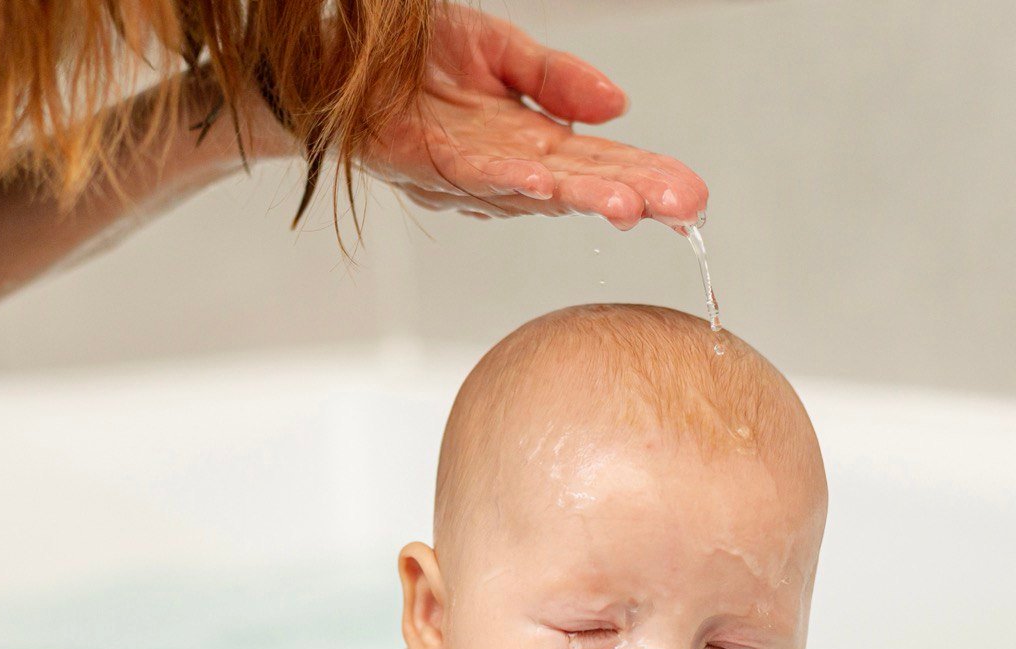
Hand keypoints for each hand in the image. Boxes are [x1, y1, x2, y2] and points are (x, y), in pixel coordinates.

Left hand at [361, 3, 706, 229]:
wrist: (346, 57)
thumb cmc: (417, 61)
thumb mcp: (503, 52)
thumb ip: (557, 79)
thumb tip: (618, 107)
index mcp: (529, 141)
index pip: (598, 162)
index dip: (644, 176)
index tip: (690, 193)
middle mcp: (506, 168)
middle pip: (579, 184)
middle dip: (634, 195)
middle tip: (686, 209)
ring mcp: (469, 174)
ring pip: (536, 190)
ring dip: (585, 198)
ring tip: (633, 207)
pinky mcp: (429, 166)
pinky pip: (477, 176)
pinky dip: (512, 183)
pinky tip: (547, 187)